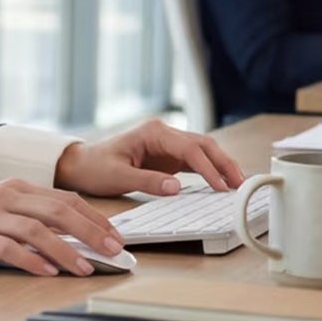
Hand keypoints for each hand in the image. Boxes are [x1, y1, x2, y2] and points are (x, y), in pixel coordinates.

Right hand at [0, 179, 126, 276]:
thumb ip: (27, 221)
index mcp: (15, 188)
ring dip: (66, 250)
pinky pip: (7, 248)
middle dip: (91, 232)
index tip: (116, 237)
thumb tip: (68, 241)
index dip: (94, 218)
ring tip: (85, 268)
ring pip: (37, 230)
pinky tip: (47, 273)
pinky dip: (30, 260)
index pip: (65, 199)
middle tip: (114, 251)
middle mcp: (5, 196)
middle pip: (58, 211)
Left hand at [54, 120, 245, 197]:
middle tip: (240, 184)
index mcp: (153, 132)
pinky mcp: (168, 157)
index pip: (189, 148)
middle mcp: (164, 134)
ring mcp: (168, 144)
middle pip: (203, 145)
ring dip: (221, 166)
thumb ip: (148, 181)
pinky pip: (195, 161)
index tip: (221, 185)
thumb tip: (177, 188)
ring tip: (238, 184)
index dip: (208, 167)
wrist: (80, 165)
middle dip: (224, 163)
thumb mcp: (118, 176)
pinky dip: (210, 171)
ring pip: (203, 151)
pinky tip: (222, 182)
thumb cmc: (95, 167)